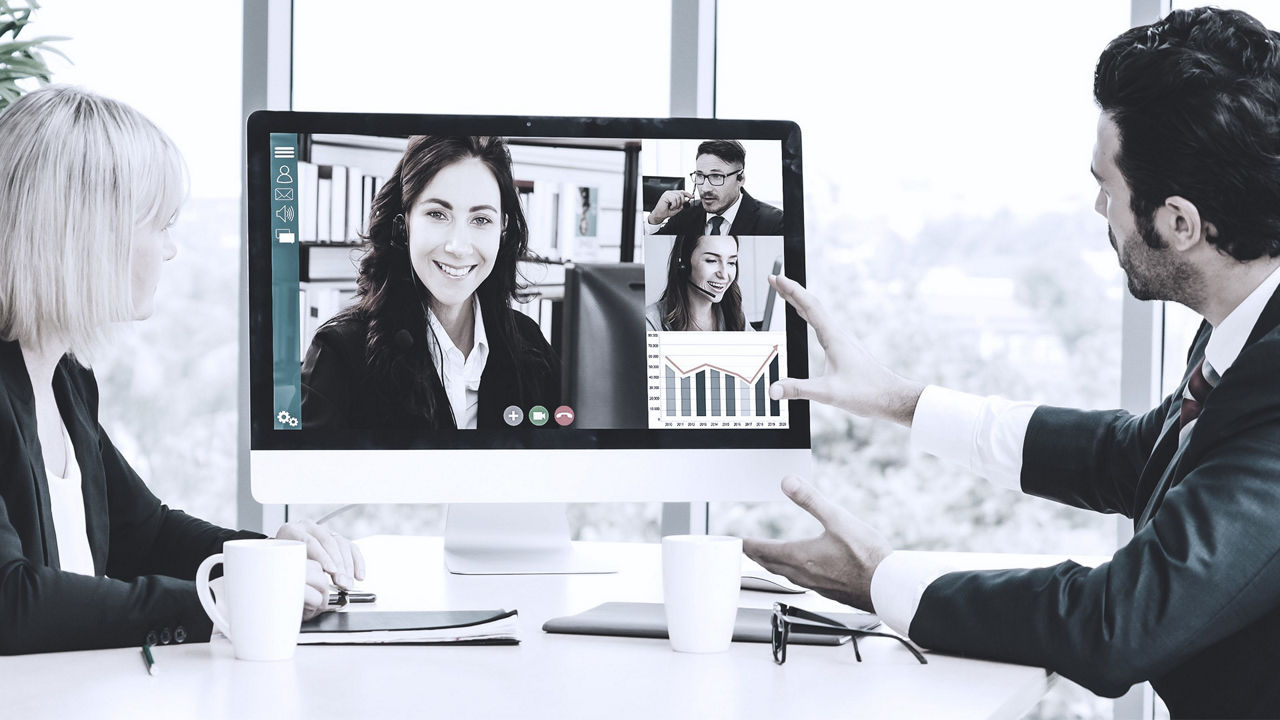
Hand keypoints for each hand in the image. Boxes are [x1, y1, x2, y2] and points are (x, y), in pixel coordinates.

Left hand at [276, 520, 365, 618]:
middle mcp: (308, 528)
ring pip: (341, 544)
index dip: (323, 557)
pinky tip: (358, 575)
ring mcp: (323, 532)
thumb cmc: (281, 567)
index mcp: (291, 531)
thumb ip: (293, 572)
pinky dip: (357, 562)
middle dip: (338, 564)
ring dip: (348, 566)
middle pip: (328, 542)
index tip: (330, 571)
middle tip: (341, 581)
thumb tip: (306, 585)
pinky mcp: (336, 538)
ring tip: (348, 583)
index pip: (310, 542)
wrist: (281, 562)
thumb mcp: (282, 567)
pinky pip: (351, 548)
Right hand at [647, 189, 695, 223]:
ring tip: (672, 207)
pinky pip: (673, 199)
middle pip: (681, 194)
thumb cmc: (666, 211)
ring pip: (678, 197)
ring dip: (676, 205)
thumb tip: (686, 200)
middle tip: (677, 207)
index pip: (681, 191)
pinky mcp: (665, 196)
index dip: (687, 194)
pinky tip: (670, 207)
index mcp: (672, 194)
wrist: (660, 215)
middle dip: (681, 202)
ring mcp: (667, 194)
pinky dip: (673, 205)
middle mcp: (670, 193)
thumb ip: (681, 204)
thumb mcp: (677, 208)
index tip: (691, 197)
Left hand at [742, 476, 891, 611]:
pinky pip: (801, 582)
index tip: (738, 541)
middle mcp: (803, 574)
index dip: (749, 544)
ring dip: (772, 565)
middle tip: (746, 550)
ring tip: (768, 559)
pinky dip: (792, 573)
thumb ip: (810, 499)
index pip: (765, 550)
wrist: (887, 586)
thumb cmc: (866, 556)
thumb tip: (787, 482)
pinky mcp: (829, 592)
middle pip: (771, 565)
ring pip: (785, 575)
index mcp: (800, 556)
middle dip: (756, 555)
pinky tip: (802, 571)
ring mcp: (816, 586)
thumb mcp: (837, 518)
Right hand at [766, 274, 924, 425]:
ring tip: (785, 295)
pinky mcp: (843, 348)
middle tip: (775, 280)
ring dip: (800, 301)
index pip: (809, 307)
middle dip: (791, 291)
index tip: (777, 278)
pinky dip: (809, 315)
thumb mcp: (828, 393)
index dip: (792, 290)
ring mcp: (841, 340)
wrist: (891, 396)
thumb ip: (799, 389)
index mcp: (834, 338)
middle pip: (811, 305)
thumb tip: (774, 390)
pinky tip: (806, 318)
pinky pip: (821, 324)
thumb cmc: (867, 392)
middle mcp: (838, 334)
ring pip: (817, 313)